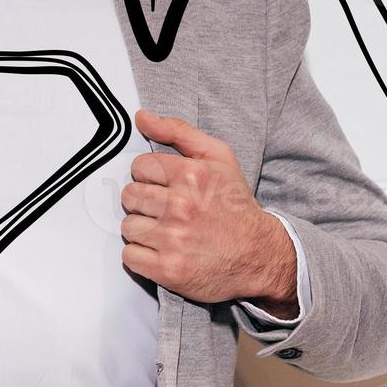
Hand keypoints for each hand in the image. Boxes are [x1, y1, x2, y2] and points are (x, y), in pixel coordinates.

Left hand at [119, 109, 297, 311]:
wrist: (258, 254)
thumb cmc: (235, 205)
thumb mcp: (218, 157)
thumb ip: (178, 131)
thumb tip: (141, 117)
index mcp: (191, 174)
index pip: (139, 166)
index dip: (150, 176)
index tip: (165, 186)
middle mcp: (181, 206)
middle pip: (129, 196)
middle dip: (145, 203)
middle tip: (166, 210)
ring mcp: (173, 240)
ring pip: (127, 227)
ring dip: (143, 230)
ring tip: (166, 231)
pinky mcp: (168, 270)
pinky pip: (130, 256)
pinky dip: (142, 256)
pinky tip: (162, 250)